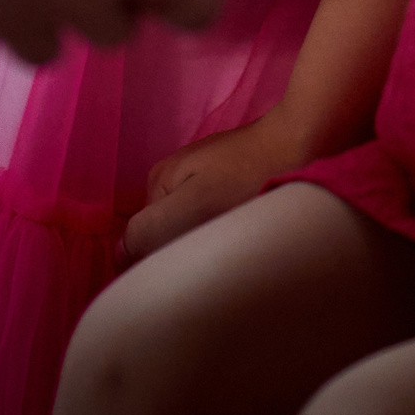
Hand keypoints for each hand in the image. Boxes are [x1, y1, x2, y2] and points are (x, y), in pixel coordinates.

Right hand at [124, 106, 307, 260]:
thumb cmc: (246, 177)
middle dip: (183, 248)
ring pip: (190, 224)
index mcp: (158, 181)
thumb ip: (151, 228)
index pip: (143, 235)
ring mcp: (201, 175)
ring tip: (228, 246)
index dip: (159, 259)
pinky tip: (240, 232)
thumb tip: (117, 255)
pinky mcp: (226, 178)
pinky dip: (221, 227)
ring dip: (204, 240)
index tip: (187, 270)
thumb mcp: (194, 204)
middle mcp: (173, 176)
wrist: (296, 144)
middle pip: (165, 229)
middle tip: (212, 258)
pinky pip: (211, 214)